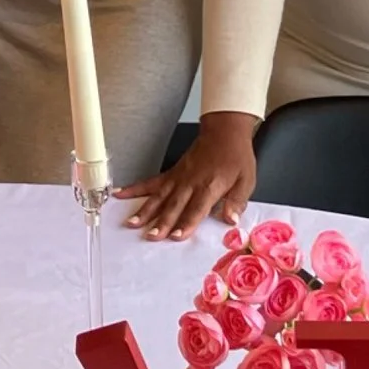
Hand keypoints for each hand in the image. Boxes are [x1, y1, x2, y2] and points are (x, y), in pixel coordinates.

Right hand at [115, 113, 257, 239]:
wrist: (224, 132)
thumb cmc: (236, 157)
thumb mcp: (247, 180)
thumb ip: (237, 201)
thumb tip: (231, 220)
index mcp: (210, 185)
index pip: (197, 208)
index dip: (186, 223)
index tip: (176, 235)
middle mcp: (191, 182)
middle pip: (174, 205)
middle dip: (162, 221)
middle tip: (151, 235)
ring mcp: (178, 177)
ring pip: (159, 196)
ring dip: (145, 210)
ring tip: (132, 223)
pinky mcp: (171, 173)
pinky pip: (151, 182)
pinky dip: (134, 188)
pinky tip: (121, 194)